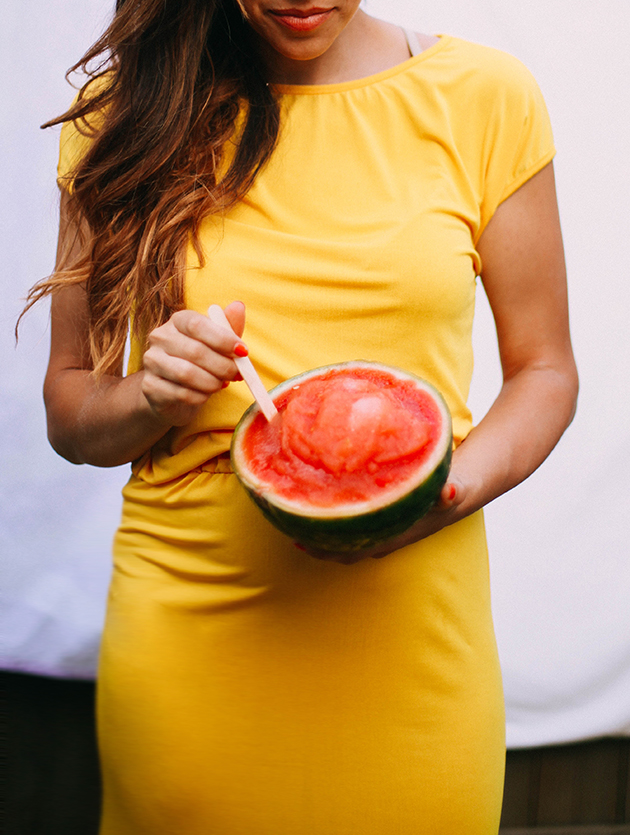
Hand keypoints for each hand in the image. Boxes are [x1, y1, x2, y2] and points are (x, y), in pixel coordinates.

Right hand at [141, 301, 246, 426]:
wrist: (173, 393)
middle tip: (237, 374)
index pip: (197, 324)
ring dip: (212, 383)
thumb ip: (229, 327)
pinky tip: (204, 395)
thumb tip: (239, 306)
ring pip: (187, 374)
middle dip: (223, 366)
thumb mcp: (218, 344)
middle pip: (195, 351)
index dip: (223, 339)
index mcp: (178, 321)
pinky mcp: (150, 386)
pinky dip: (199, 397)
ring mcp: (151, 361)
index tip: (243, 352)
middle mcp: (160, 337)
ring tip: (221, 385)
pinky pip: (180, 393)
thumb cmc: (200, 363)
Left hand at [299, 476, 467, 564]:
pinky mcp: (379, 515)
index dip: (328, 550)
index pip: (355, 550)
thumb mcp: (456, 489)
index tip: (302, 540)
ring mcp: (380, 528)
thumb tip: (450, 491)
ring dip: (320, 528)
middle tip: (286, 526)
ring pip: (344, 535)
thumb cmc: (453, 489)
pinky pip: (350, 519)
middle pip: (341, 548)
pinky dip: (333, 512)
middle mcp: (383, 536)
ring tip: (291, 510)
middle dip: (315, 543)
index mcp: (395, 535)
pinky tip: (316, 496)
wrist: (460, 487)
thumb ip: (450, 492)